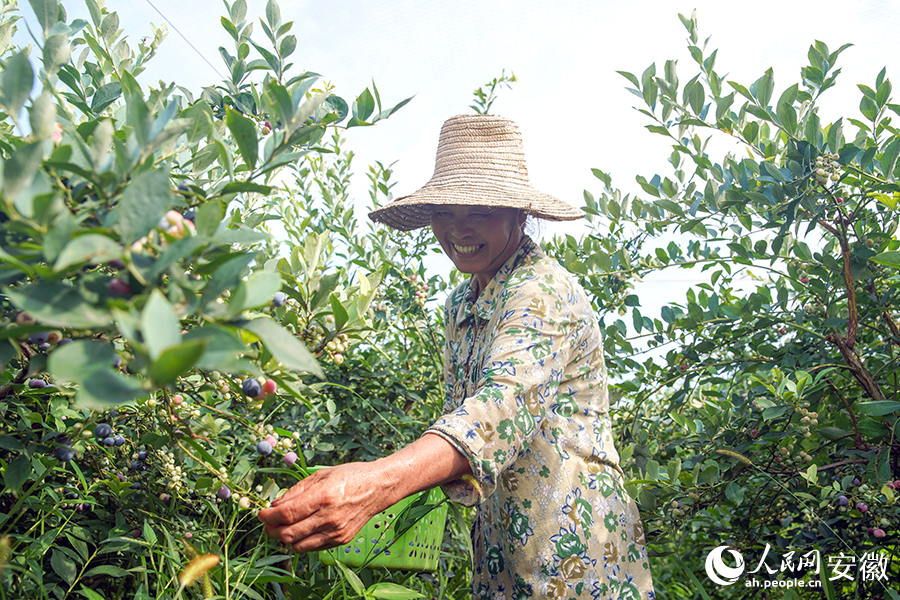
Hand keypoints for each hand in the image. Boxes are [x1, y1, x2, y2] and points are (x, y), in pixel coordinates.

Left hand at [257, 462, 390, 552]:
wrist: (378, 488)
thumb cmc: (350, 476)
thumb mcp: (321, 474)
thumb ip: (296, 490)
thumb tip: (276, 505)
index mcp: (324, 496)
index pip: (287, 513)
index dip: (269, 516)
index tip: (261, 513)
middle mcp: (329, 517)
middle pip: (289, 533)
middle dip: (272, 530)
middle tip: (267, 523)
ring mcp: (336, 531)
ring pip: (299, 545)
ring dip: (284, 539)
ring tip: (281, 528)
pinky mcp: (340, 540)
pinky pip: (312, 547)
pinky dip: (301, 542)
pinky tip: (299, 530)